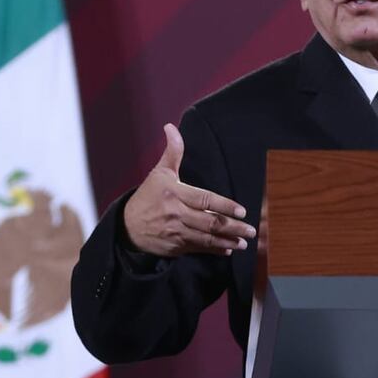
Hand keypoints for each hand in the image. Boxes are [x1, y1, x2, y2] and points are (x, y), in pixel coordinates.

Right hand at [123, 123, 255, 256]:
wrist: (127, 227)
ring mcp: (176, 232)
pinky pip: (199, 248)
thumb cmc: (148, 196)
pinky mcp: (176, 247)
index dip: (224, 206)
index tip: (242, 211)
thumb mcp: (160, 173)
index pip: (205, 199)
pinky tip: (229, 249)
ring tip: (245, 241)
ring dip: (228, 240)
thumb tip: (171, 127)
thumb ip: (172, 152)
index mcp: (175, 193)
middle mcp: (177, 213)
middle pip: (209, 221)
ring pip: (207, 237)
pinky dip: (215, 249)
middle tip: (251, 229)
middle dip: (233, 227)